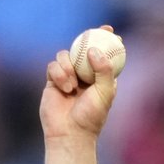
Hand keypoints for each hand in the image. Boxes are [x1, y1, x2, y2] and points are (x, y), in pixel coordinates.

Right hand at [40, 25, 118, 142]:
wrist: (69, 132)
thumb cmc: (91, 116)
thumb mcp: (105, 93)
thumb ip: (104, 71)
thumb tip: (94, 50)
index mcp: (101, 78)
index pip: (105, 56)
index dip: (108, 42)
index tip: (111, 31)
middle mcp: (85, 75)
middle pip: (83, 49)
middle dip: (87, 38)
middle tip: (92, 32)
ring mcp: (68, 76)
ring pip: (65, 55)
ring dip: (68, 66)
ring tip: (73, 85)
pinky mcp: (53, 80)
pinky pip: (53, 65)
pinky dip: (59, 73)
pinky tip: (64, 88)